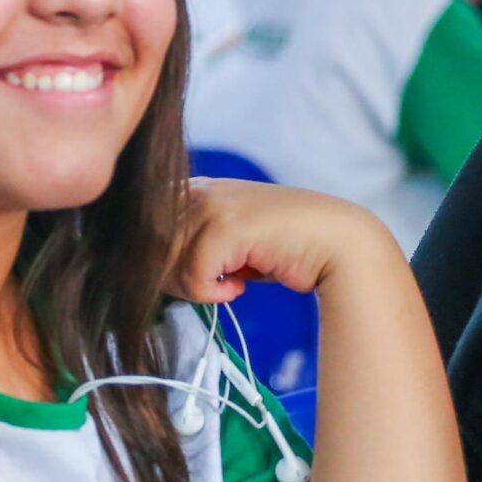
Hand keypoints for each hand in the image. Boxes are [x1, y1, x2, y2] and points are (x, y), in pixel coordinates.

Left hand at [168, 177, 392, 303]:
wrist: (337, 241)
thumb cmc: (285, 246)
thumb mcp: (230, 240)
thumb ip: (192, 244)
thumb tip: (147, 273)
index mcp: (197, 187)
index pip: (144, 228)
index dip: (155, 262)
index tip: (187, 280)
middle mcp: (200, 189)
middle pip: (150, 250)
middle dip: (173, 280)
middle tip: (211, 288)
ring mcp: (212, 204)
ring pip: (168, 265)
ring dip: (196, 288)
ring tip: (230, 284)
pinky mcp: (226, 227)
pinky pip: (195, 278)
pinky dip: (215, 294)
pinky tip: (241, 286)